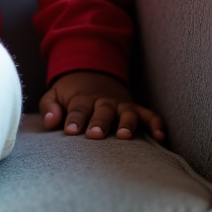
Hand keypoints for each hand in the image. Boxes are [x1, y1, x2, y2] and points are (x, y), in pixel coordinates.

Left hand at [39, 71, 164, 141]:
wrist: (91, 74)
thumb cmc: (71, 93)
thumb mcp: (54, 95)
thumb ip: (50, 106)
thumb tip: (49, 121)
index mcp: (82, 99)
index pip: (78, 110)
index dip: (74, 120)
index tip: (70, 131)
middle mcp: (103, 102)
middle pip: (102, 112)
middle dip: (100, 123)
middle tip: (95, 135)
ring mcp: (121, 105)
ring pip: (126, 113)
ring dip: (127, 123)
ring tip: (124, 137)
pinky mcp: (135, 109)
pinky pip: (149, 115)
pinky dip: (156, 123)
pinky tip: (161, 137)